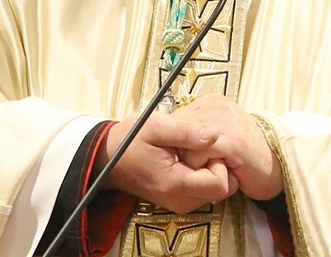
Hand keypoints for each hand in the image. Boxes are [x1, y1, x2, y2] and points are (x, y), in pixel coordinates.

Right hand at [101, 111, 235, 212]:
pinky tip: (187, 159)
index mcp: (176, 185)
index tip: (206, 145)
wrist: (109, 158)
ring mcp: (179, 204)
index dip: (220, 162)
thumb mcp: (156, 126)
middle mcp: (180, 201)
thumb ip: (188, 132)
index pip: (221, 184)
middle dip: (217, 165)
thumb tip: (216, 135)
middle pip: (221, 189)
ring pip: (215, 190)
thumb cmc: (130, 140)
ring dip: (210, 169)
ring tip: (189, 152)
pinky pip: (204, 190)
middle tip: (198, 147)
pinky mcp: (179, 201)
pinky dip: (202, 174)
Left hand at [173, 95, 283, 200]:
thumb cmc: (245, 158)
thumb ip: (194, 134)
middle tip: (204, 164)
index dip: (177, 144)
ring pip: (185, 144)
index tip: (188, 156)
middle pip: (177, 132)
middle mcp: (216, 107)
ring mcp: (225, 121)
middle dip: (183, 152)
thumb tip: (167, 139)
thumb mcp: (215, 140)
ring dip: (194, 162)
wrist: (277, 168)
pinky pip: (199, 153)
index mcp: (212, 103)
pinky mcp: (232, 140)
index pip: (176, 121)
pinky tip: (220, 170)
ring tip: (215, 166)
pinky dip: (202, 167)